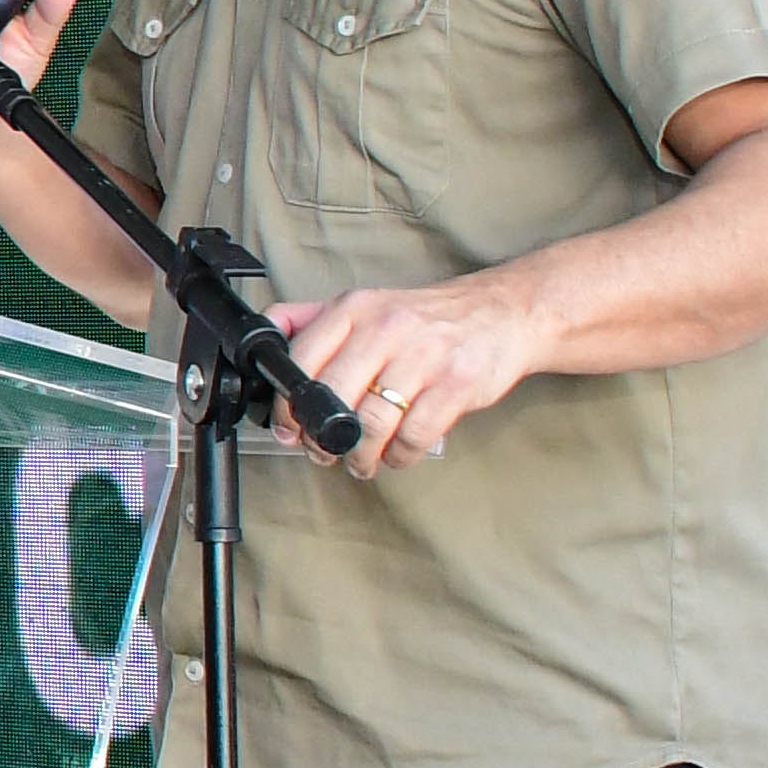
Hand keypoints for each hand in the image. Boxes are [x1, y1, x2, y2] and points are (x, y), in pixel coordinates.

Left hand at [268, 272, 546, 475]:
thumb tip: (264, 335)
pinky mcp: (458, 383)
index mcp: (354, 308)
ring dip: (360, 455)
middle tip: (323, 452)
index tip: (289, 429)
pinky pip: (415, 436)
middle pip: (334, 397)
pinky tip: (397, 454)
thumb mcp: (366, 305)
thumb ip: (313, 318)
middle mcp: (386, 327)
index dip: (289, 405)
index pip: (302, 360)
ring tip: (360, 461)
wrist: (504, 312)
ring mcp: (425, 355)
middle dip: (322, 438)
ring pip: (372, 423)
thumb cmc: (425, 319)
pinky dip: (400, 455)